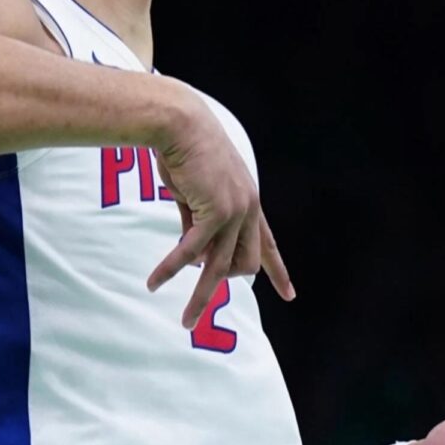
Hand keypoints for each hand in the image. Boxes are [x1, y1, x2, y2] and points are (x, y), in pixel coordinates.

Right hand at [146, 89, 295, 327]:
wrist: (180, 123)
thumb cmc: (184, 150)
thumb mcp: (197, 190)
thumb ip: (198, 219)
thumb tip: (190, 250)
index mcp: (249, 201)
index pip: (269, 244)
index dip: (279, 272)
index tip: (290, 296)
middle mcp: (248, 208)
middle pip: (246, 265)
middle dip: (222, 283)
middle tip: (199, 298)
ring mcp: (234, 211)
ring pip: (220, 268)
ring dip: (201, 297)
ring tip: (186, 322)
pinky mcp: (213, 211)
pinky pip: (190, 251)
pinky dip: (171, 269)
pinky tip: (154, 282)